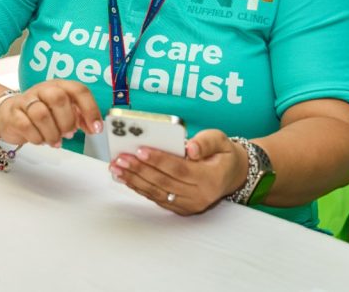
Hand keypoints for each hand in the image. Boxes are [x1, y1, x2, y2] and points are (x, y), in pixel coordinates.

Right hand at [0, 80, 102, 147]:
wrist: (9, 114)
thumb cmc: (40, 113)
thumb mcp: (62, 111)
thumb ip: (79, 117)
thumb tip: (93, 127)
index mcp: (59, 86)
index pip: (79, 90)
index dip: (90, 109)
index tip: (95, 128)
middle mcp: (43, 89)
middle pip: (58, 98)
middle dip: (67, 121)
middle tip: (68, 134)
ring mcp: (26, 100)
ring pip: (41, 114)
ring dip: (52, 133)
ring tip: (55, 141)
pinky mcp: (13, 113)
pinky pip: (26, 125)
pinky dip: (37, 138)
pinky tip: (40, 140)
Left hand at [109, 129, 246, 214]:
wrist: (231, 174)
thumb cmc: (222, 154)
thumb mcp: (220, 140)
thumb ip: (205, 142)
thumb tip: (190, 147)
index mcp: (211, 179)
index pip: (180, 169)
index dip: (159, 160)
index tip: (140, 150)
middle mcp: (200, 196)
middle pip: (164, 182)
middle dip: (140, 169)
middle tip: (120, 158)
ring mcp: (190, 205)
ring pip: (157, 192)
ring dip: (134, 179)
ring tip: (116, 167)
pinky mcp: (181, 208)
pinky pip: (156, 198)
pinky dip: (139, 187)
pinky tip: (125, 177)